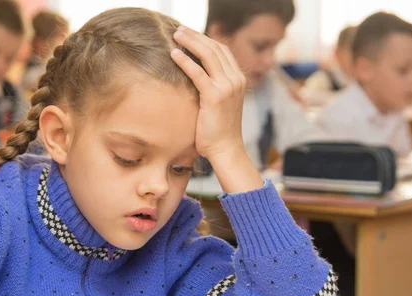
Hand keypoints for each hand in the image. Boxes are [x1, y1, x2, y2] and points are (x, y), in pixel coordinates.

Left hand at [170, 26, 246, 159]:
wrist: (225, 149)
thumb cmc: (218, 130)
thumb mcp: (219, 104)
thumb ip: (212, 87)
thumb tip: (195, 77)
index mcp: (238, 79)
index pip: (222, 50)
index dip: (206, 39)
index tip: (189, 34)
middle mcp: (235, 80)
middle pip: (215, 48)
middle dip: (196, 36)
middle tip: (179, 29)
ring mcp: (227, 87)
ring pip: (207, 55)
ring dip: (190, 42)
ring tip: (175, 35)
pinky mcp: (215, 96)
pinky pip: (198, 73)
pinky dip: (185, 61)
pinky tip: (174, 54)